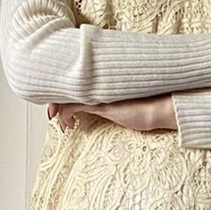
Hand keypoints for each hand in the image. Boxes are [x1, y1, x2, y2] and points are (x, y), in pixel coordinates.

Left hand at [47, 95, 176, 132]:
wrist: (159, 108)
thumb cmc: (146, 108)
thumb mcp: (124, 105)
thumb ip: (111, 103)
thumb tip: (107, 109)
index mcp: (102, 84)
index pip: (77, 85)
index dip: (64, 94)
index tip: (58, 107)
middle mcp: (97, 86)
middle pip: (68, 88)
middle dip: (56, 102)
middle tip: (52, 115)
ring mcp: (98, 93)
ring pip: (68, 97)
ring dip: (58, 111)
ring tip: (59, 124)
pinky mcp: (100, 104)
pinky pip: (74, 107)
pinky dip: (66, 115)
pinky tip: (68, 125)